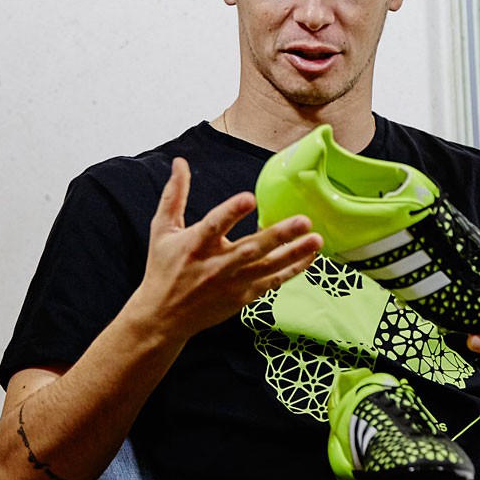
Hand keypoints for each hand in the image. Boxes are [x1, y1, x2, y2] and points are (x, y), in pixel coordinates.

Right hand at [132, 157, 321, 339]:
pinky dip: (292, 270)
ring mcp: (232, 283)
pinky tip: (310, 257)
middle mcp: (216, 265)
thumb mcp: (162, 230)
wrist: (164, 316)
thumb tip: (180, 163)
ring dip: (294, 253)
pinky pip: (273, 282)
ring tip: (316, 239)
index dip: (231, 211)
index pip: (214, 225)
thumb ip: (174, 196)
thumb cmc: (164, 269)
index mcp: (195, 245)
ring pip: (268, 267)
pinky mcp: (243, 296)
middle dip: (279, 235)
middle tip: (304, 220)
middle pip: (251, 249)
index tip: (250, 198)